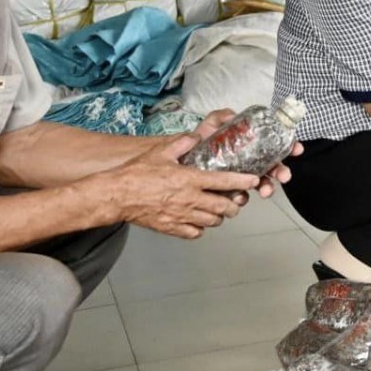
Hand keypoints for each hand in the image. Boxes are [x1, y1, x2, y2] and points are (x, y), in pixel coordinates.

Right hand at [103, 133, 261, 238]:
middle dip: (234, 204)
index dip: (242, 181)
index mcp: (190, 179)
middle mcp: (190, 199)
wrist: (117, 195)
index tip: (253, 180)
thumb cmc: (137, 173)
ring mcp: (182, 216)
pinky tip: (198, 221)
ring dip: (219, 216)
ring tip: (218, 210)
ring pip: (212, 221)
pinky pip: (194, 233)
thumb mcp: (160, 152)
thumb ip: (182, 143)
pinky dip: (200, 228)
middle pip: (224, 207)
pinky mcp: (171, 228)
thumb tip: (195, 137)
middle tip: (235, 201)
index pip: (224, 181)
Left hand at [192, 109, 296, 201]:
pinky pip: (241, 196)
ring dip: (267, 188)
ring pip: (261, 184)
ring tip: (265, 191)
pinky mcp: (230, 190)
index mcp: (250, 145)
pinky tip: (240, 197)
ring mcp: (241, 176)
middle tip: (283, 175)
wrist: (181, 160)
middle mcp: (250, 161)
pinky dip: (243, 198)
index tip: (296, 149)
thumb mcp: (211, 124)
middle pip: (273, 167)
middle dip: (281, 172)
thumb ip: (221, 116)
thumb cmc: (200, 142)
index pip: (274, 144)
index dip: (288, 146)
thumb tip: (232, 115)